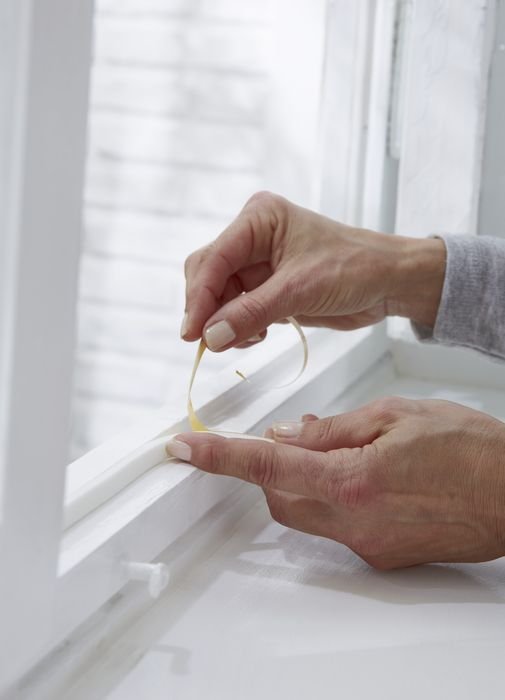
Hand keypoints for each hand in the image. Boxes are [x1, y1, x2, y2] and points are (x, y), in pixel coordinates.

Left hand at [166, 399, 504, 568]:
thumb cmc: (467, 448)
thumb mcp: (395, 414)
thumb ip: (332, 429)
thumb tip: (285, 435)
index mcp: (353, 479)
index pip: (267, 467)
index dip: (220, 457)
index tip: (185, 449)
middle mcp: (354, 521)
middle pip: (279, 496)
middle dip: (270, 467)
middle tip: (289, 436)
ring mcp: (367, 544)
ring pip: (305, 512)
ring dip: (302, 481)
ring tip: (339, 450)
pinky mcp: (381, 555)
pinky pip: (336, 525)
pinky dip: (332, 497)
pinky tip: (362, 475)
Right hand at [181, 191, 445, 350]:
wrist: (390, 282)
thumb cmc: (355, 268)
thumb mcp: (300, 290)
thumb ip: (251, 313)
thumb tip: (210, 337)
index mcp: (258, 219)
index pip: (212, 259)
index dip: (198, 297)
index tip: (191, 333)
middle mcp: (252, 237)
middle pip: (208, 276)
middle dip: (209, 310)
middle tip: (211, 343)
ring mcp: (258, 264)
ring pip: (219, 297)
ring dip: (224, 323)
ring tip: (248, 339)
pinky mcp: (266, 287)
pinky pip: (236, 310)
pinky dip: (238, 327)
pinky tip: (256, 336)